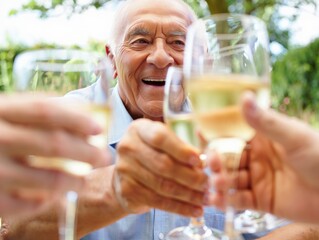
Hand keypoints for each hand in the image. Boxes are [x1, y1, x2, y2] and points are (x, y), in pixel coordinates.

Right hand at [0, 95, 110, 217]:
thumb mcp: (6, 113)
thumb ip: (36, 108)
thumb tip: (81, 111)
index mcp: (1, 111)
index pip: (45, 111)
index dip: (77, 120)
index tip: (99, 129)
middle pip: (54, 144)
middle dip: (88, 153)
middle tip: (106, 157)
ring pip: (49, 179)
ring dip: (76, 181)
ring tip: (85, 182)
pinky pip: (30, 205)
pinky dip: (48, 201)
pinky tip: (55, 196)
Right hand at [112, 119, 208, 216]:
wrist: (126, 176)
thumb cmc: (152, 154)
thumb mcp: (164, 142)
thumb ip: (182, 145)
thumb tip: (206, 158)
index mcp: (139, 129)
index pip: (160, 137)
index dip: (181, 150)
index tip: (199, 160)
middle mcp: (128, 147)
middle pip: (163, 164)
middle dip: (190, 176)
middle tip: (207, 183)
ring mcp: (125, 169)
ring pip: (162, 185)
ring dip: (188, 194)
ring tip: (205, 198)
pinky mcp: (127, 190)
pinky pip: (157, 201)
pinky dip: (179, 207)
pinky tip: (194, 209)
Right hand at [208, 92, 318, 223]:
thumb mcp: (294, 136)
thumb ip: (266, 121)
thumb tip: (244, 96)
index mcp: (262, 139)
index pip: (233, 134)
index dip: (216, 134)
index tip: (199, 133)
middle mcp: (256, 158)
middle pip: (228, 158)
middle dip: (216, 161)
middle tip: (209, 163)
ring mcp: (257, 179)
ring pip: (230, 179)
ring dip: (219, 181)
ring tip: (215, 183)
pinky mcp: (260, 200)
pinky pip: (238, 200)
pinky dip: (226, 201)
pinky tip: (216, 200)